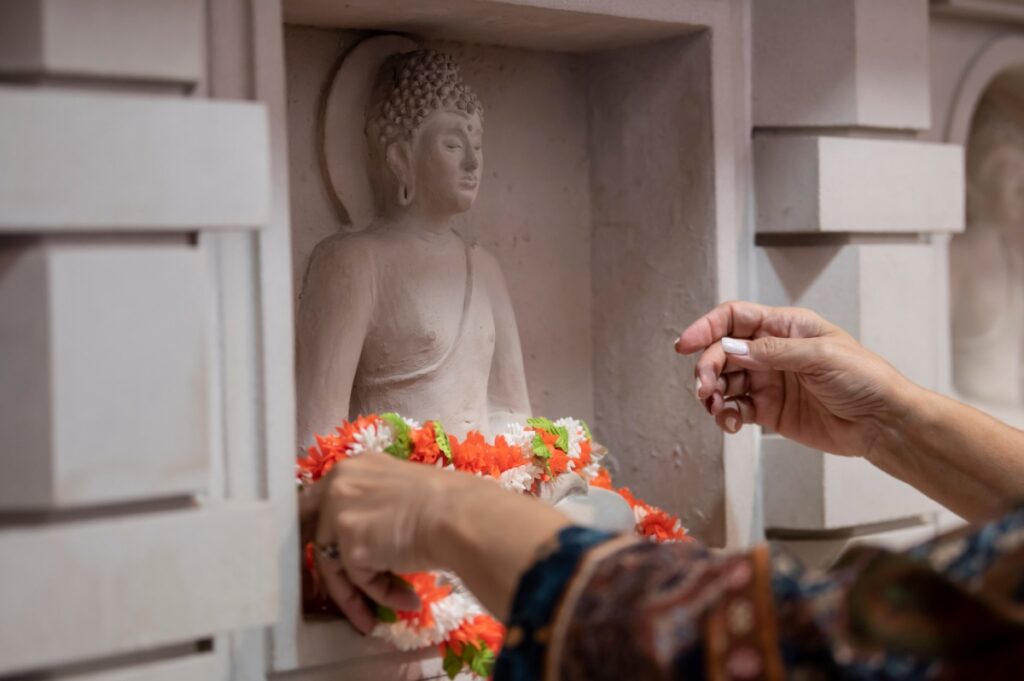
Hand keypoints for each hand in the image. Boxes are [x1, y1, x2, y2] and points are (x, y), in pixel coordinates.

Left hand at [298, 453, 456, 632]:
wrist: (459, 516)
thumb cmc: (447, 502)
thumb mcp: (399, 491)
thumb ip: (374, 506)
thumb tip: (370, 539)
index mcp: (354, 467)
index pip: (318, 501)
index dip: (320, 531)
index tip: (328, 556)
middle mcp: (339, 484)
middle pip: (314, 533)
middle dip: (321, 565)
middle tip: (340, 593)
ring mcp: (339, 514)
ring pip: (333, 565)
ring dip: (357, 594)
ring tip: (379, 613)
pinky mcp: (348, 546)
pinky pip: (358, 581)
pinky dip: (380, 595)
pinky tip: (408, 599)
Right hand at [675, 301, 914, 458]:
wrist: (882, 422)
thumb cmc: (865, 379)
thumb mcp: (821, 356)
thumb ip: (772, 351)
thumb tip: (731, 347)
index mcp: (785, 327)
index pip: (734, 318)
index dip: (706, 327)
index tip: (685, 344)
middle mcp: (771, 351)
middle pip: (722, 351)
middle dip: (707, 367)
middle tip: (704, 388)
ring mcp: (768, 381)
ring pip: (724, 381)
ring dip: (713, 394)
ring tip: (717, 407)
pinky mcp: (769, 410)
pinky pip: (735, 408)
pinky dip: (726, 415)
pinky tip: (731, 423)